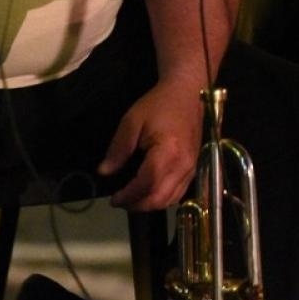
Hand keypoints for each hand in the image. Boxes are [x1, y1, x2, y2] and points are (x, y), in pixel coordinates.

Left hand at [97, 79, 203, 210]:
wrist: (186, 93)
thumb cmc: (158, 104)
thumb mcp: (132, 121)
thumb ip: (118, 149)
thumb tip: (104, 172)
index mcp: (167, 153)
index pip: (147, 184)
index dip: (128, 195)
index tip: (113, 199)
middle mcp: (183, 166)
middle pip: (160, 198)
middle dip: (138, 205)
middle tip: (120, 202)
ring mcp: (191, 169)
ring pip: (171, 200)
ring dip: (150, 205)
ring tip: (131, 199)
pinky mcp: (194, 169)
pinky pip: (179, 193)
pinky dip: (162, 199)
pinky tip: (148, 192)